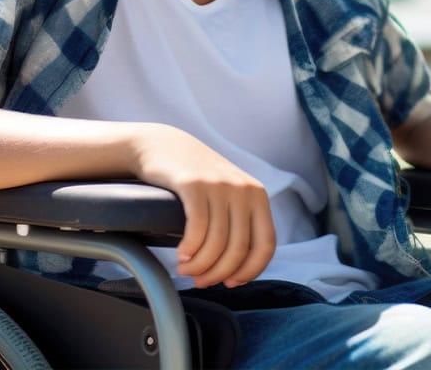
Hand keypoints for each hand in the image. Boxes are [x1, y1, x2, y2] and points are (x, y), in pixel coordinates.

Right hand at [130, 128, 275, 287]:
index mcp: (257, 195)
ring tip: (186, 271)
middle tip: (200, 281)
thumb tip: (241, 270)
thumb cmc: (196, 180)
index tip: (231, 284)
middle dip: (218, 273)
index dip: (250, 271)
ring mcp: (219, 185)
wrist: (164, 145)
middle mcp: (243, 190)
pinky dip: (190, 250)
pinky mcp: (194, 184)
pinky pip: (197, 228)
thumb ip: (240, 222)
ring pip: (217, 243)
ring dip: (200, 266)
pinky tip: (181, 257)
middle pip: (238, 249)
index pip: (266, 244)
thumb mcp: (228, 194)